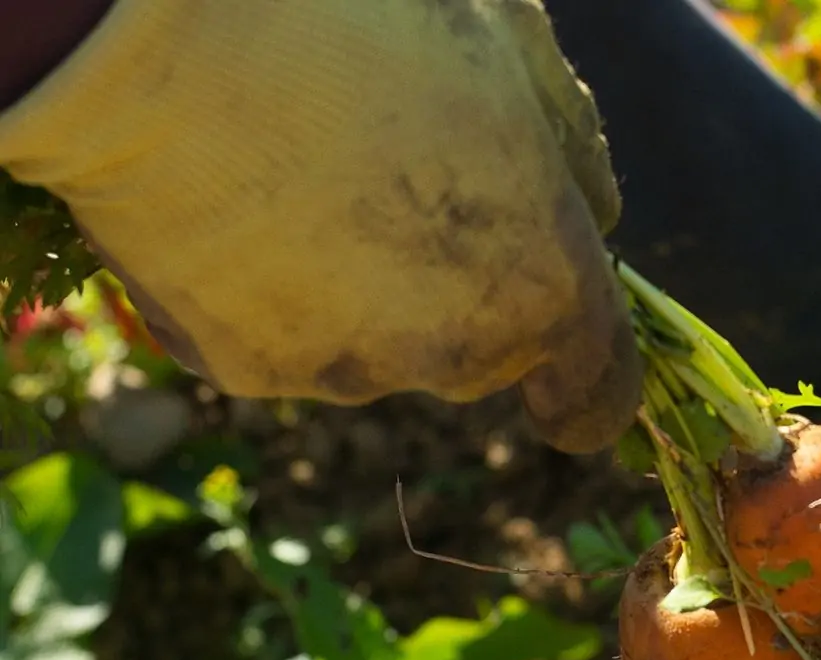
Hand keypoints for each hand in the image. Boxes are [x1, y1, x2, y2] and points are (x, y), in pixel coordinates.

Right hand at [0, 0, 641, 453]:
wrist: (156, 34)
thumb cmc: (359, 15)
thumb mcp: (514, 46)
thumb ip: (572, 147)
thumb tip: (596, 214)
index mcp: (542, 286)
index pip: (597, 394)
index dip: (587, 389)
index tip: (568, 377)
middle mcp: (455, 355)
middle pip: (481, 356)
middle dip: (462, 294)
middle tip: (398, 182)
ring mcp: (344, 369)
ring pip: (375, 343)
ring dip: (358, 283)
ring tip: (299, 164)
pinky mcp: (241, 367)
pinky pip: (275, 332)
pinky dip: (264, 284)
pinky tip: (230, 192)